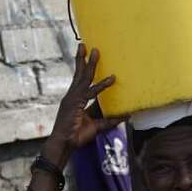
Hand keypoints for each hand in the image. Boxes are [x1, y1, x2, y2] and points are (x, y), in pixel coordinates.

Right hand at [44, 44, 123, 165]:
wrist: (64, 145)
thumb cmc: (76, 136)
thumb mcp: (97, 126)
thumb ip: (110, 120)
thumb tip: (127, 115)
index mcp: (75, 99)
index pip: (81, 80)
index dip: (85, 69)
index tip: (88, 57)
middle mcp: (73, 96)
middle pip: (79, 74)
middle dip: (84, 60)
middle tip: (87, 45)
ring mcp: (73, 98)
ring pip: (84, 77)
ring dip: (91, 64)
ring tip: (95, 51)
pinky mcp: (75, 104)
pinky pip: (91, 92)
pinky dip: (102, 85)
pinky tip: (112, 79)